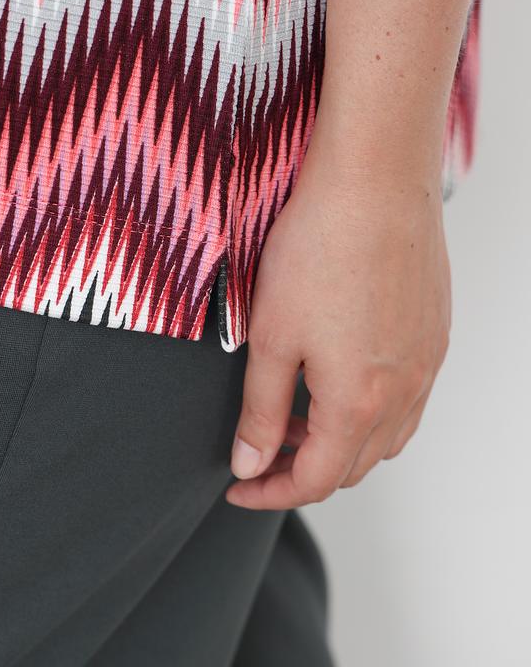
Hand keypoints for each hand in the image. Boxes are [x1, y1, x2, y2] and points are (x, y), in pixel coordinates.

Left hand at [225, 173, 451, 509]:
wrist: (374, 182)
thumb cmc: (319, 249)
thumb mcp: (271, 336)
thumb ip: (259, 409)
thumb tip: (248, 463)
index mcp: (359, 403)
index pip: (314, 480)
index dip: (269, 491)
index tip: (239, 485)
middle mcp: (404, 392)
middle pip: (355, 465)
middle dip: (304, 469)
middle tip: (262, 449)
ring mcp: (427, 362)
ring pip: (388, 435)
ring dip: (342, 441)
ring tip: (298, 415)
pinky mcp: (435, 331)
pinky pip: (410, 396)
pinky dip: (373, 408)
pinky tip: (341, 374)